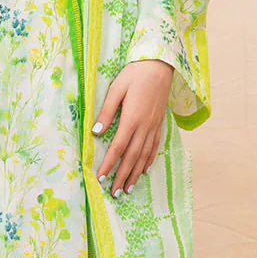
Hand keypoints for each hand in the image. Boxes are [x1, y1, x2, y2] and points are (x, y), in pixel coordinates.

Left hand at [92, 59, 173, 195]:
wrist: (160, 65)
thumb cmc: (135, 74)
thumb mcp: (116, 89)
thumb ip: (106, 111)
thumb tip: (96, 132)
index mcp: (132, 118)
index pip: (118, 147)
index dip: (109, 164)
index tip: (101, 178)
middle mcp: (144, 126)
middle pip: (132, 157)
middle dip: (122, 176)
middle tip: (115, 192)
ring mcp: (154, 126)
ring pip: (144, 156)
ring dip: (135, 173)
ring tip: (128, 188)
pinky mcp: (160, 123)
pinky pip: (155, 147)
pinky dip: (149, 161)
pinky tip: (144, 170)